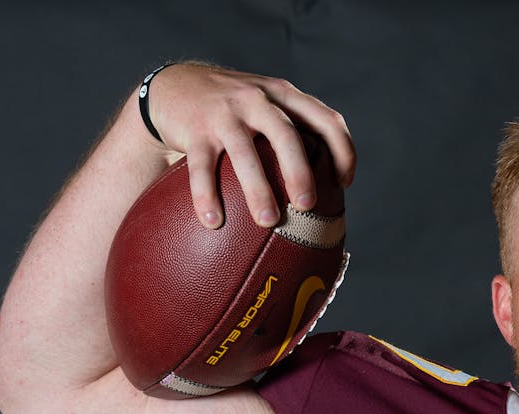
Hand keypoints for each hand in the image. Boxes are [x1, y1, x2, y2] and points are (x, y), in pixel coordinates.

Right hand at [143, 62, 355, 228]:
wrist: (174, 86)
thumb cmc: (234, 108)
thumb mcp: (268, 105)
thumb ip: (295, 129)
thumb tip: (331, 186)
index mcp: (283, 95)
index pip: (326, 119)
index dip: (343, 151)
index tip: (344, 184)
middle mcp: (257, 99)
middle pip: (287, 135)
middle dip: (299, 172)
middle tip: (308, 206)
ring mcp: (224, 113)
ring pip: (245, 153)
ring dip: (257, 189)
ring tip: (268, 221)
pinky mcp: (195, 129)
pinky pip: (201, 167)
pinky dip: (206, 195)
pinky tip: (213, 221)